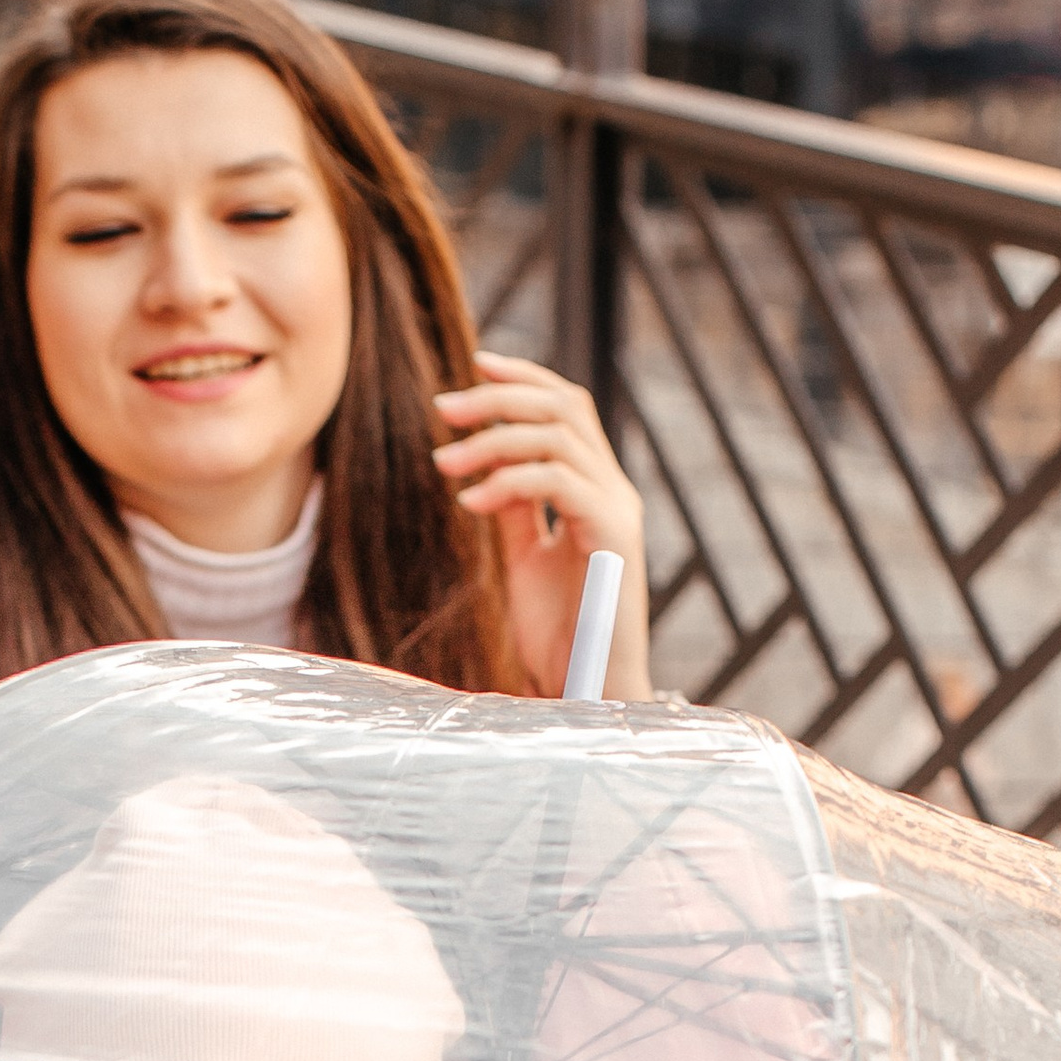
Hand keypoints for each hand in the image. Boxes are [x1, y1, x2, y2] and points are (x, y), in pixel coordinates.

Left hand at [432, 350, 652, 700]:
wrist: (589, 691)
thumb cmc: (559, 636)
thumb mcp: (524, 560)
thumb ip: (513, 510)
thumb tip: (482, 464)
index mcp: (594, 489)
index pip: (566, 407)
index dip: (524, 378)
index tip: (473, 369)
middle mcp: (613, 489)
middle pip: (564, 406)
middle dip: (500, 396)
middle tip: (443, 407)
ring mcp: (617, 509)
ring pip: (558, 437)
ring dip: (492, 440)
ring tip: (443, 461)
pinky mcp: (612, 535)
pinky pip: (557, 484)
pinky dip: (508, 483)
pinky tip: (468, 500)